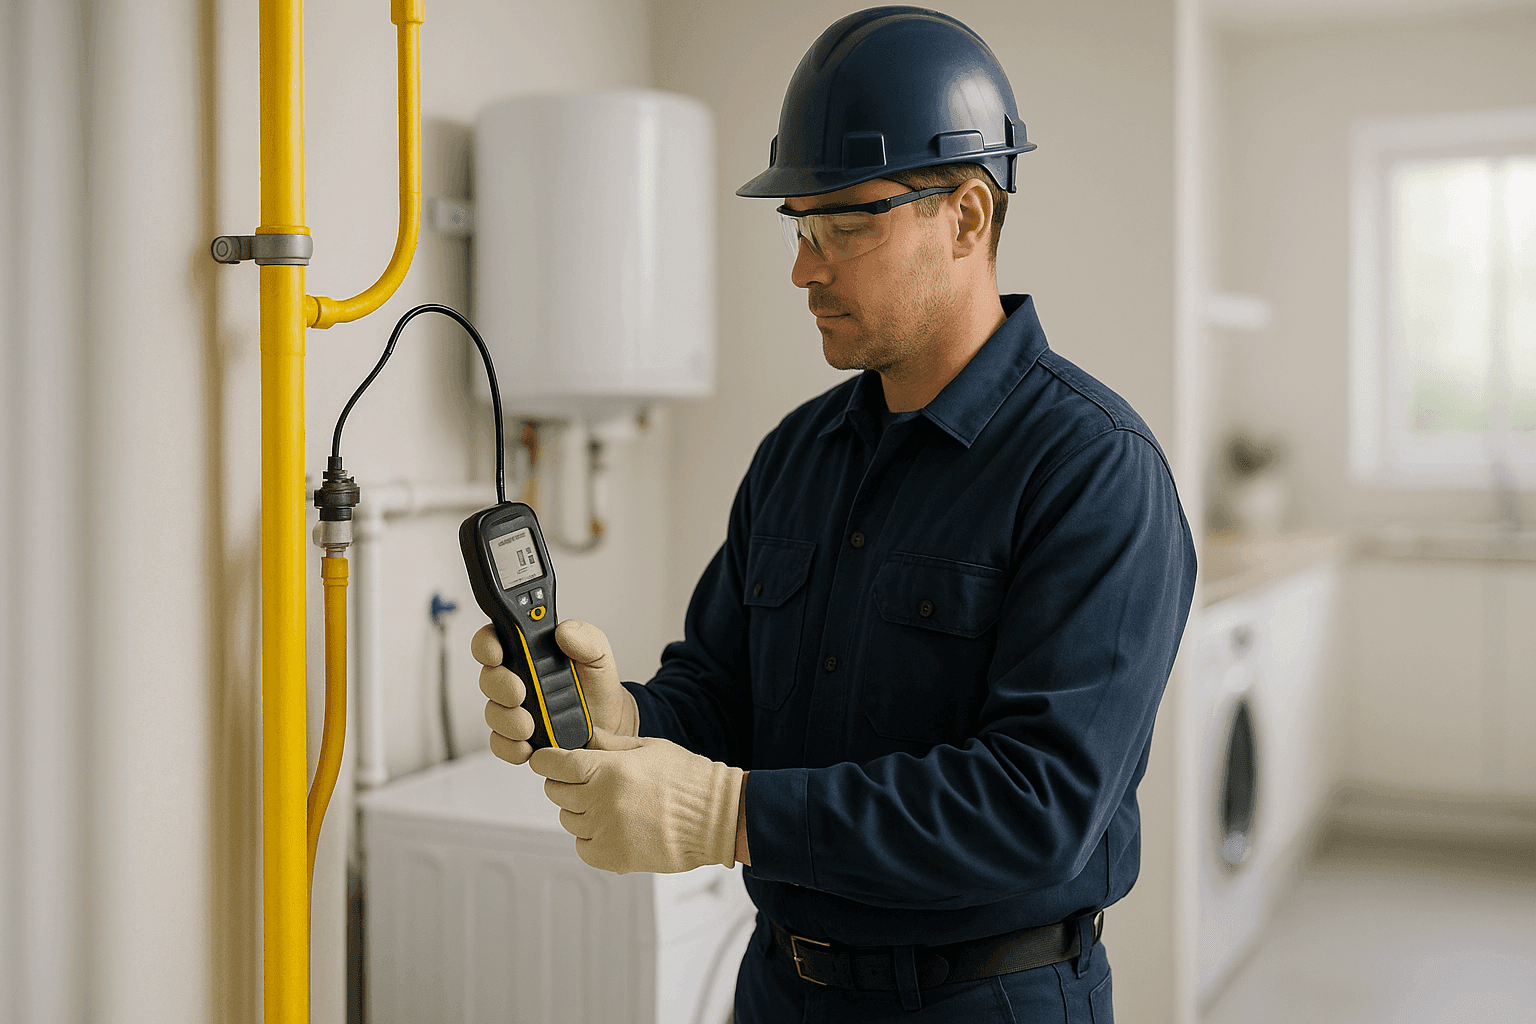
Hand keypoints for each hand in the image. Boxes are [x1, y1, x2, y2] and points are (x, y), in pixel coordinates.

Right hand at [473, 618, 638, 764]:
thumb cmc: (597, 684)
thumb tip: (563, 631)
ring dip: (507, 719)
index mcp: (529, 650)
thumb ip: (585, 637)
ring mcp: (514, 709)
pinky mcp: (517, 738)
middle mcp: (515, 678)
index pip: (495, 639)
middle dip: (499, 685)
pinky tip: (527, 745)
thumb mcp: (598, 653)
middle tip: (519, 692)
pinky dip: (511, 746)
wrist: (611, 724)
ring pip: (493, 712)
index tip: (497, 653)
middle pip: (488, 677)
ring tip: (529, 725)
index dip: (488, 644)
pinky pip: (500, 743)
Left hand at [529, 727, 743, 873]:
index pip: (554, 765)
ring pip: (568, 819)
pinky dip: (590, 838)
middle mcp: (601, 801)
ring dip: (579, 811)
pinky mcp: (613, 858)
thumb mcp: (648, 747)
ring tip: (609, 804)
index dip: (546, 760)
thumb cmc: (687, 778)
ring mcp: (606, 832)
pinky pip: (582, 847)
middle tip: (585, 780)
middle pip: (555, 792)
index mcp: (608, 769)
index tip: (545, 760)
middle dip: (564, 783)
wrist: (716, 817)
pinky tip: (612, 827)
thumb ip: (609, 743)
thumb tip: (581, 737)